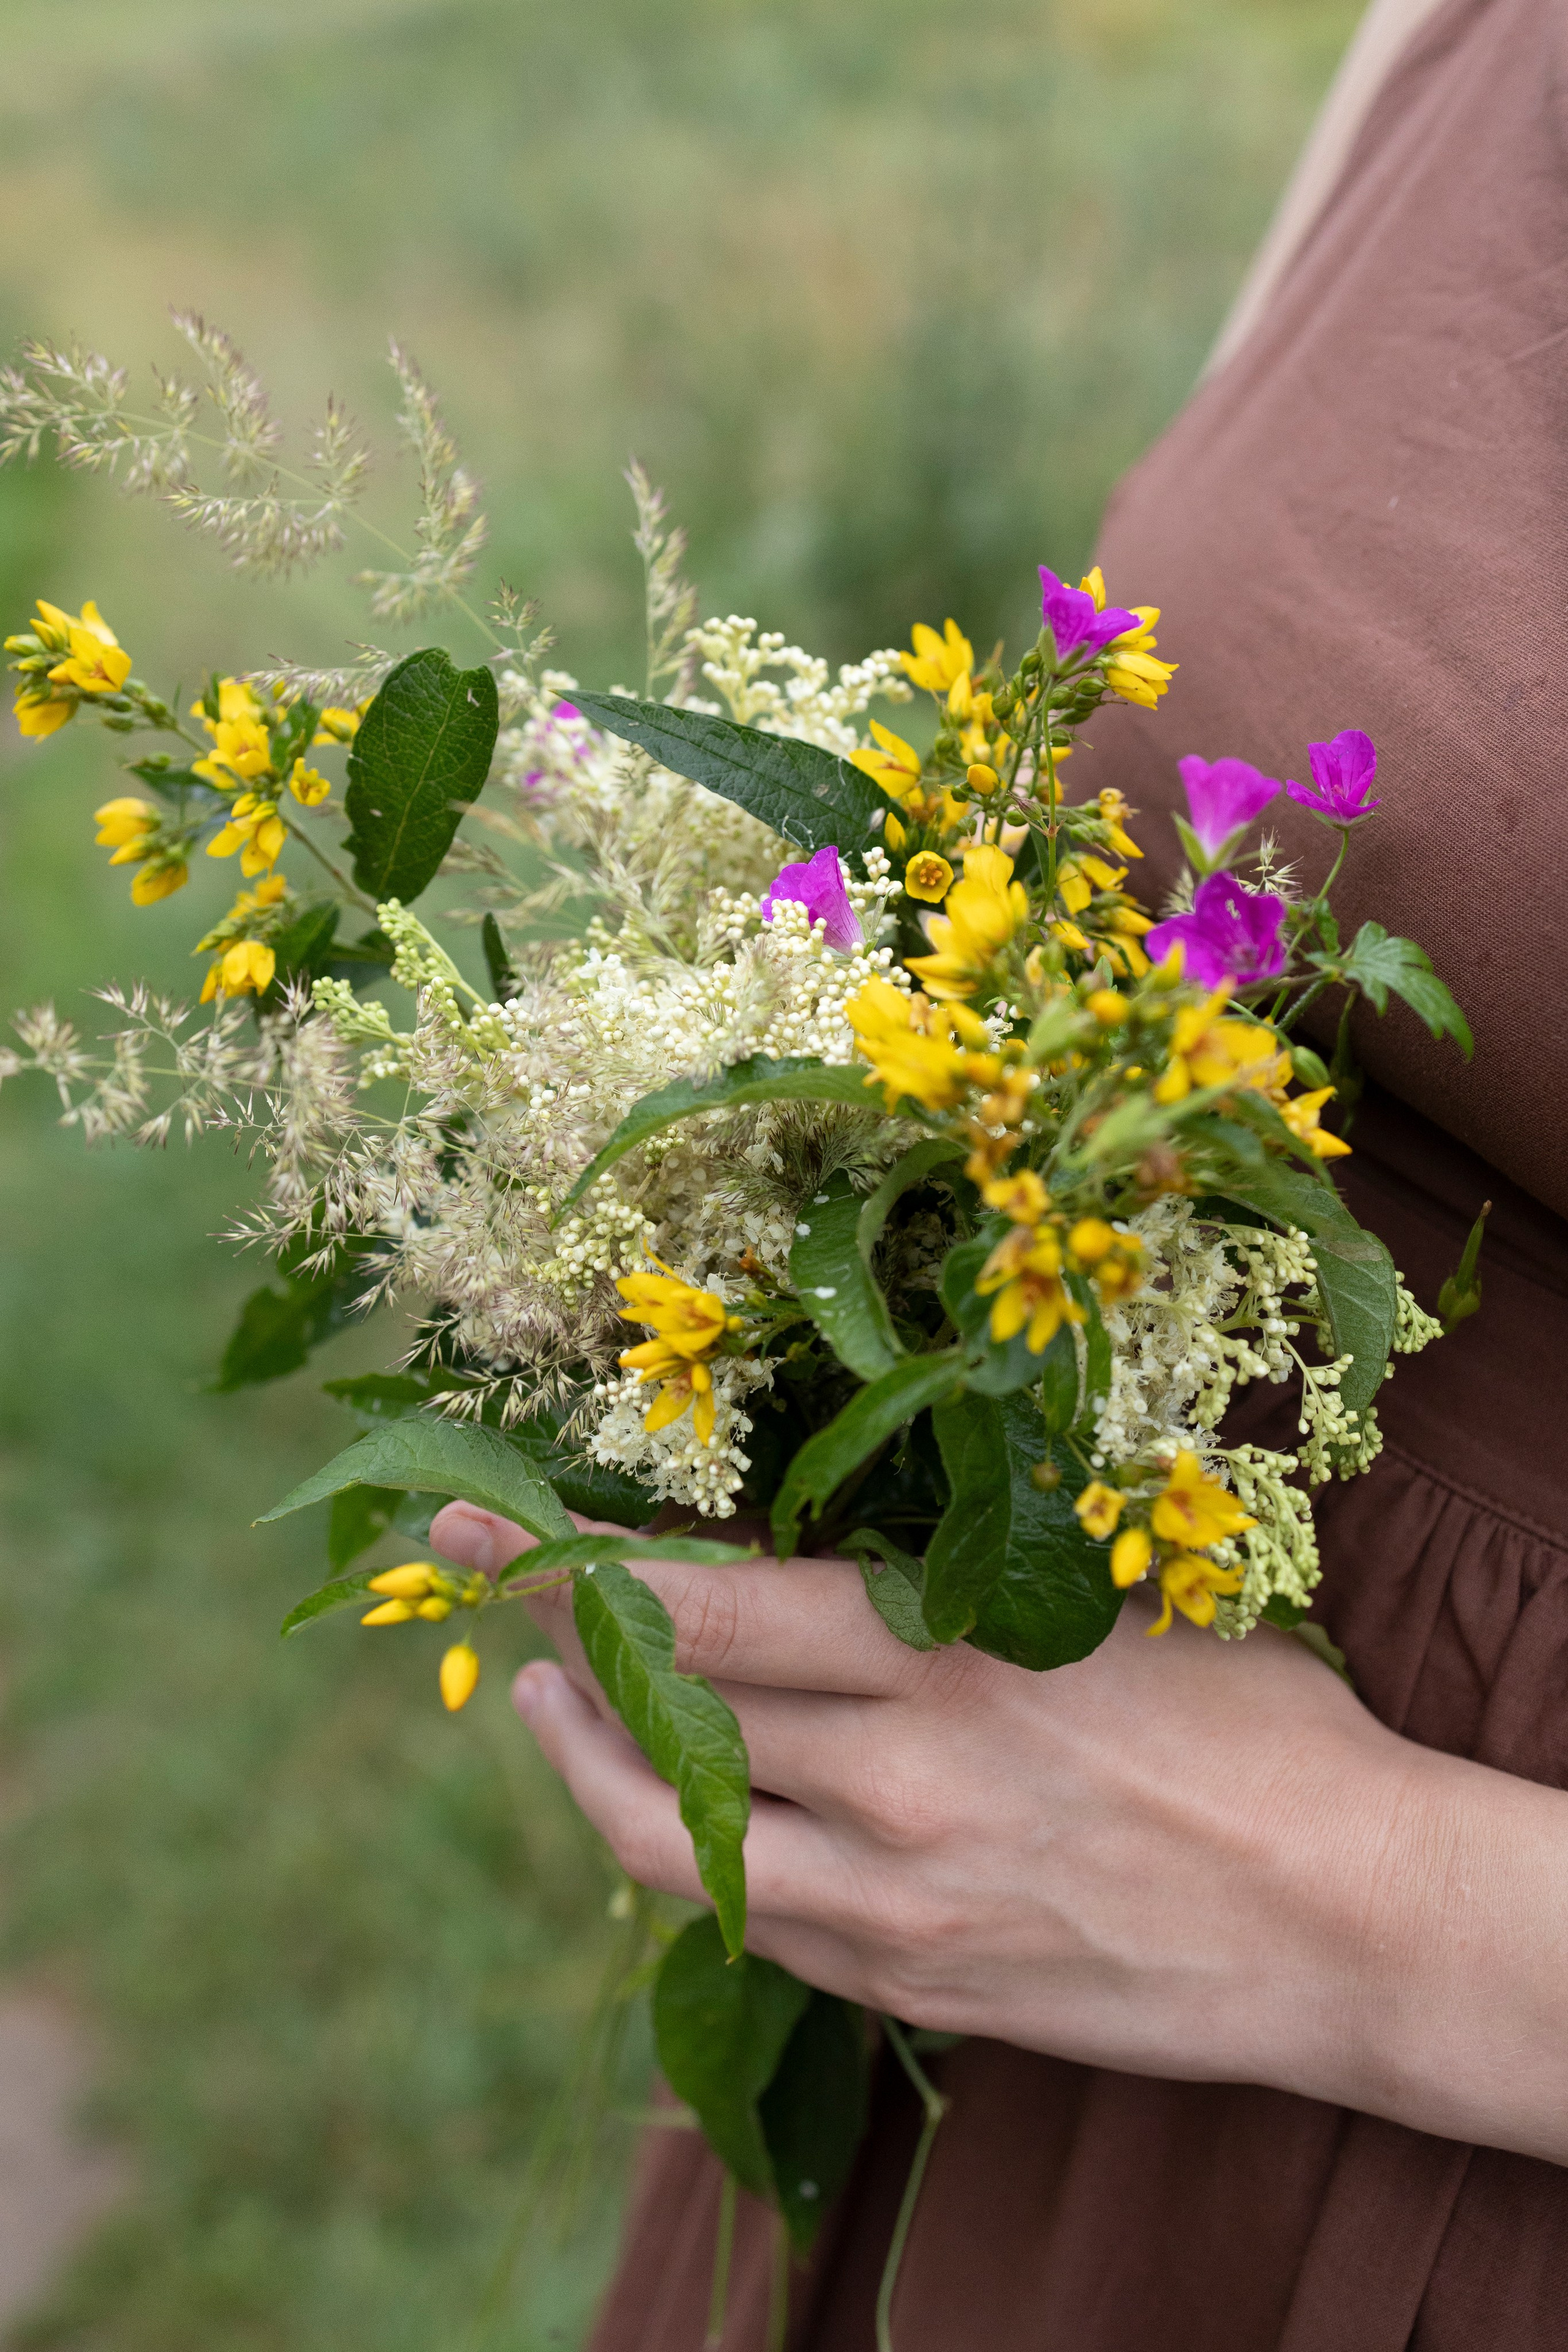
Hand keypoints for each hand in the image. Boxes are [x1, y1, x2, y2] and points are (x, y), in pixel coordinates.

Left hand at [431, 1501, 1567, 2163]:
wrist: (1348, 1918)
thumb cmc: (1250, 1726)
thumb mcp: (1094, 1607)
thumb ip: (942, 1593)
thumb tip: (801, 1553)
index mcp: (950, 1657)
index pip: (708, 1606)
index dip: (578, 1563)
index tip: (490, 1522)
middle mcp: (899, 1782)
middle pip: (668, 1709)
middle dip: (555, 1637)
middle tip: (487, 1584)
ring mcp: (897, 1902)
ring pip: (673, 1834)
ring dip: (586, 1760)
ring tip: (541, 1700)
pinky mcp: (914, 1985)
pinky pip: (751, 1919)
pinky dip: (681, 1854)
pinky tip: (662, 1809)